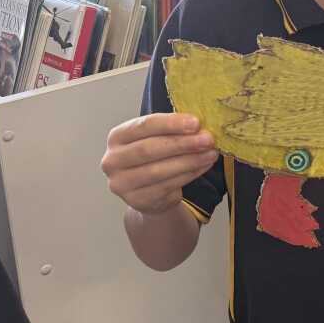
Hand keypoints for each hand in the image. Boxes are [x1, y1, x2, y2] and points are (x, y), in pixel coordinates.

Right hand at [101, 113, 218, 215]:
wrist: (149, 191)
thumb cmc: (154, 157)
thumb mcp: (157, 138)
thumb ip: (172, 130)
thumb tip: (200, 126)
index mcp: (117, 137)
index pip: (144, 126)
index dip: (171, 124)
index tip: (196, 122)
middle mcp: (113, 160)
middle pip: (149, 149)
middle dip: (182, 143)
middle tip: (208, 139)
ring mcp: (121, 183)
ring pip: (159, 170)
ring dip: (189, 161)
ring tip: (211, 153)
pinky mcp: (137, 200)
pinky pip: (167, 186)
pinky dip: (189, 175)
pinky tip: (203, 166)